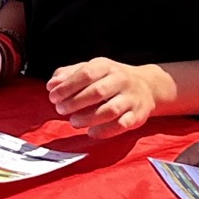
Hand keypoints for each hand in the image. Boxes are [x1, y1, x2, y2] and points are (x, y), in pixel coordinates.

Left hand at [44, 57, 163, 138]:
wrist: (147, 86)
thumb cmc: (110, 79)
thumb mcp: (92, 69)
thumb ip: (69, 75)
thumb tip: (51, 85)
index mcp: (107, 66)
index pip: (86, 73)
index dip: (67, 86)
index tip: (53, 96)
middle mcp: (121, 80)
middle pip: (98, 92)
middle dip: (75, 102)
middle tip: (60, 110)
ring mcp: (130, 99)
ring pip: (110, 110)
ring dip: (88, 118)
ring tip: (73, 122)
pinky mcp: (137, 116)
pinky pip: (121, 125)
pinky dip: (104, 131)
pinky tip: (91, 132)